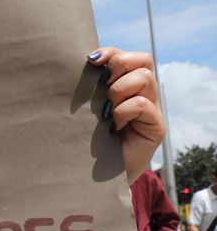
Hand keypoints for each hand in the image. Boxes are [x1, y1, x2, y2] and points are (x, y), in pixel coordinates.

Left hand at [87, 48, 164, 182]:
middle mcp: (142, 94)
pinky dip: (124, 110)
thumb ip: (87, 87)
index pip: (128, 56)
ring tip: (105, 109)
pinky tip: (112, 125)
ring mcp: (151, 110)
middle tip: (102, 82)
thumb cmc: (84, 140)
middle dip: (119, 64)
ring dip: (119, 89)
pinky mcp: (156, 128)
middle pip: (143, 60)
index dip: (111, 52)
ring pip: (144, 78)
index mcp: (125, 85)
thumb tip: (75, 64)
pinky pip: (143, 104)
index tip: (90, 60)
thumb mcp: (84, 108)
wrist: (95, 177)